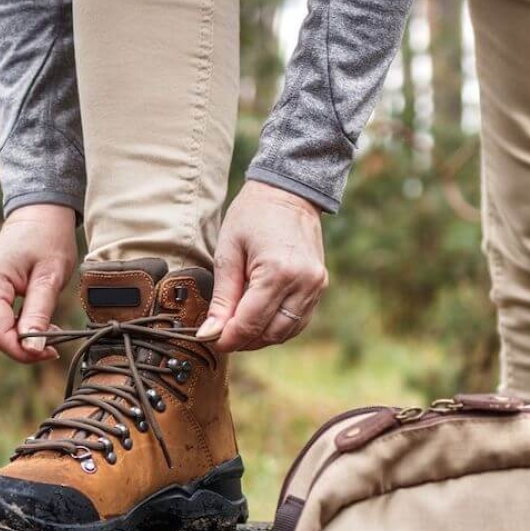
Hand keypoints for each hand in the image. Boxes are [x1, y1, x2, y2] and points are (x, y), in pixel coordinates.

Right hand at [0, 204, 76, 362]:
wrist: (37, 216)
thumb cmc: (48, 240)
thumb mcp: (50, 278)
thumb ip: (39, 313)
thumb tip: (32, 349)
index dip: (21, 350)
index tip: (49, 353)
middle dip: (21, 347)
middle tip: (52, 346)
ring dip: (18, 338)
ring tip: (48, 330)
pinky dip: (13, 327)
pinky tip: (35, 322)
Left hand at [196, 180, 327, 351]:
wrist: (288, 191)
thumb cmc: (253, 215)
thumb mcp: (228, 252)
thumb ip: (221, 297)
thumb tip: (210, 333)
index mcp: (278, 272)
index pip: (250, 323)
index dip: (227, 338)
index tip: (209, 339)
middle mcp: (303, 283)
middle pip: (270, 334)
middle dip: (243, 340)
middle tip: (220, 333)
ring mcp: (316, 286)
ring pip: (286, 332)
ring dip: (261, 337)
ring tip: (238, 325)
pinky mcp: (320, 286)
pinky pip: (298, 320)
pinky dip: (277, 326)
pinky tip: (259, 317)